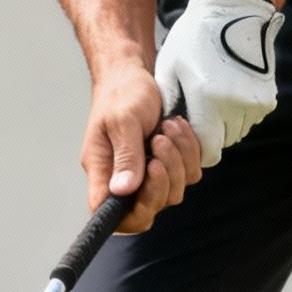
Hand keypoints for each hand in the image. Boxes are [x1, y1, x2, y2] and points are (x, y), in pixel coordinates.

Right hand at [82, 63, 204, 233]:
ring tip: (167, 128)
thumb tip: (122, 190)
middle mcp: (124, 181)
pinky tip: (177, 128)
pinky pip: (189, 175)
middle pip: (148, 209)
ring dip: (178, 160)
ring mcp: (148, 176)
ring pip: (173, 193)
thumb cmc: (121, 94)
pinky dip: (189, 152)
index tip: (149, 175)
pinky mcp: (169, 167)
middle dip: (163, 177)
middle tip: (159, 141)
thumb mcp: (122, 121)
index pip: (109, 215)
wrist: (134, 76)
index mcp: (102, 174)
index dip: (132, 213)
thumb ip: (125, 156)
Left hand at [155, 0, 284, 166]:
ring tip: (212, 97)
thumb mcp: (169, 67)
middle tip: (197, 109)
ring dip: (224, 124)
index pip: (207, 152)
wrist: (234, 11)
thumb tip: (164, 133)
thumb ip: (167, 105)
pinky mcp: (268, 96)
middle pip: (222, 143)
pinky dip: (239, 113)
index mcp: (209, 103)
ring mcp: (255, 103)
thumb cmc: (194, 38)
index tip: (186, 129)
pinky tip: (227, 90)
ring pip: (237, 132)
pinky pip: (250, 118)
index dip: (194, 146)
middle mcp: (236, 107)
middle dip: (208, 134)